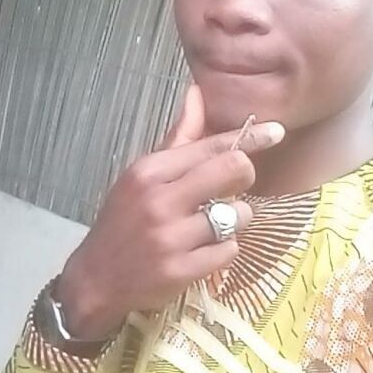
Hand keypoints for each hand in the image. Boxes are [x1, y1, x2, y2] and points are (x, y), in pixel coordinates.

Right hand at [54, 85, 284, 338]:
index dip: (250, 138)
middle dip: (245, 176)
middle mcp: (160, 200)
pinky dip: (224, 251)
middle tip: (235, 187)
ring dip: (234, 220)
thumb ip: (178, 138)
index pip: (212, 146)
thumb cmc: (124, 222)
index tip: (276, 132)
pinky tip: (204, 252)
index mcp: (150, 171)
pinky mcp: (181, 271)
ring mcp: (170, 237)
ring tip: (212, 226)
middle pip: (233, 169)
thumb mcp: (143, 176)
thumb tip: (197, 93)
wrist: (96, 280)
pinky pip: (230, 250)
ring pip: (238, 214)